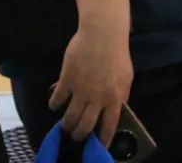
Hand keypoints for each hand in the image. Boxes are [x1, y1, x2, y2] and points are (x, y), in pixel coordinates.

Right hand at [49, 28, 133, 144]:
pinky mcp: (66, 81)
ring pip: (69, 118)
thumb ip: (121, 95)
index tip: (99, 146)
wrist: (103, 35)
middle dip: (79, 134)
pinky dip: (54, 104)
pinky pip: (56, 101)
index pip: (109, 125)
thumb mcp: (126, 77)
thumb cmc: (117, 54)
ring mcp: (80, 91)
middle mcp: (97, 98)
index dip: (103, 139)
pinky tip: (55, 102)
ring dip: (66, 124)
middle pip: (85, 126)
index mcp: (115, 97)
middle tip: (76, 134)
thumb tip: (117, 109)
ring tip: (65, 124)